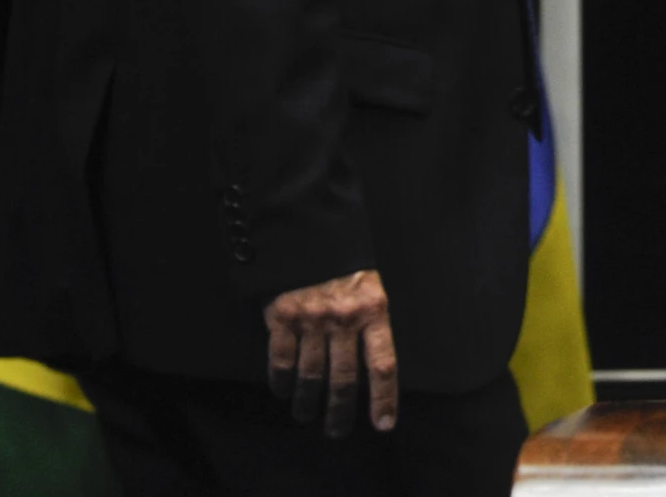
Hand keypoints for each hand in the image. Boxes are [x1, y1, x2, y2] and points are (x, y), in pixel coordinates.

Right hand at [264, 268, 398, 434]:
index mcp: (374, 311)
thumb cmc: (346, 267)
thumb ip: (372, 323)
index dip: (384, 398)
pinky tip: (283, 392)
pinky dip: (282, 382)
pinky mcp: (283, 317)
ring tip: (306, 415)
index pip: (382, 364)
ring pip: (311, 376)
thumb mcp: (372, 288)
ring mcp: (312, 319)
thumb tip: (372, 370)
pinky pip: (282, 361)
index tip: (383, 425)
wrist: (310, 234)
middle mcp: (344, 318)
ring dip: (308, 403)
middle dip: (340, 412)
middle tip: (336, 432)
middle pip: (344, 379)